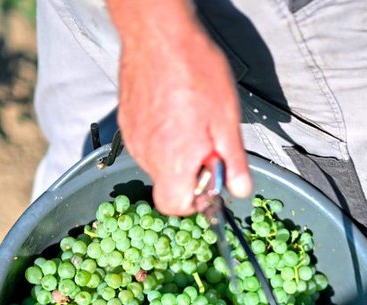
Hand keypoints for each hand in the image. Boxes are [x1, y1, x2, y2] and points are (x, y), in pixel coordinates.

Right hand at [108, 0, 252, 215]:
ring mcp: (133, 138)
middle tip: (207, 146)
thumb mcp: (228, 121)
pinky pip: (146, 143)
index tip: (210, 182)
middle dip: (189, 174)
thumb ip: (234, 162)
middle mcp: (147, 155)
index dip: (195, 202)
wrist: (158, 34)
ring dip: (176, 154)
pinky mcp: (125, 121)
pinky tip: (176, 112)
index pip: (175, 206)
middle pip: (167, 185)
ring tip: (192, 122)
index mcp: (173, 161)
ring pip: (157, 163)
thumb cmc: (194, 71)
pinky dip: (162, 137)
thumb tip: (241, 191)